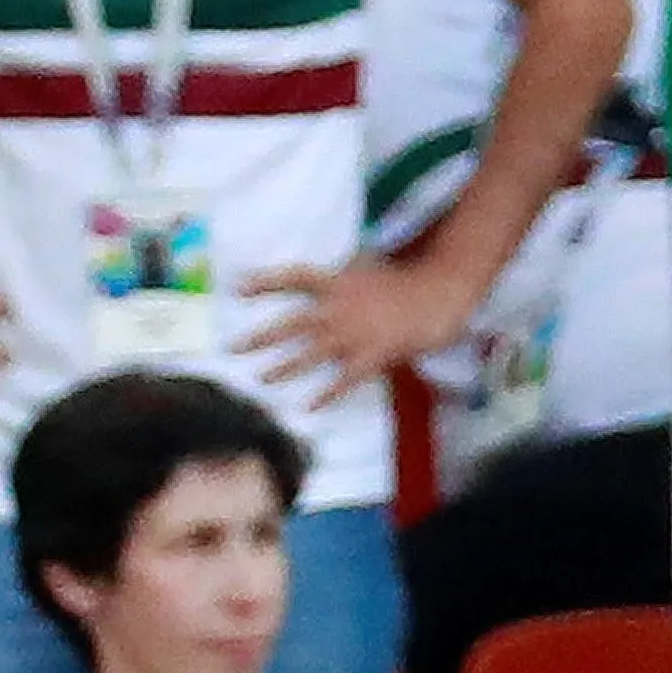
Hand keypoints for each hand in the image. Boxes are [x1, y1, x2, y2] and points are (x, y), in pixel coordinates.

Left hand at [240, 251, 483, 396]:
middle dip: (259, 337)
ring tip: (262, 378)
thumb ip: (341, 275)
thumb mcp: (366, 267)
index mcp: (335, 282)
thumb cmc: (405, 280)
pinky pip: (343, 380)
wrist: (438, 295)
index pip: (292, 278)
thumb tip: (321, 280)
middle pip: (290, 324)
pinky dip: (326, 394)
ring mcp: (353, 335)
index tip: (237, 287)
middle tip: (232, 348)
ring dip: (283, 367)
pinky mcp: (370, 357)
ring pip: (309, 354)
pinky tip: (309, 406)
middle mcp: (337, 309)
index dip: (264, 282)